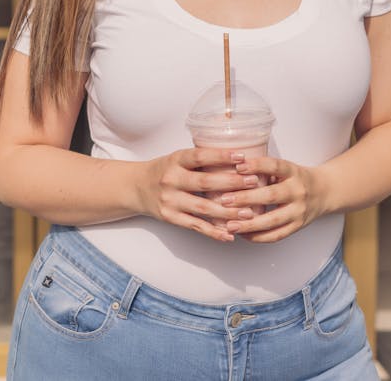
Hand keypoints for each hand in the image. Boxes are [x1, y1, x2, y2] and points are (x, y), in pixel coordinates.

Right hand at [141, 148, 260, 242]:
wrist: (136, 187)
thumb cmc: (164, 170)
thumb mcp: (177, 158)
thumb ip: (200, 160)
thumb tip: (236, 160)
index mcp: (175, 160)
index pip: (200, 156)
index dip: (221, 156)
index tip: (242, 157)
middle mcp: (171, 180)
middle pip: (205, 183)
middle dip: (232, 183)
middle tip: (253, 183)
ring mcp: (170, 201)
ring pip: (203, 208)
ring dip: (228, 212)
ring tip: (248, 213)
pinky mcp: (170, 218)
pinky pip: (195, 226)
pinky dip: (214, 232)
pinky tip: (230, 234)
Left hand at [219, 156, 323, 242]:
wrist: (325, 192)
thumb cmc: (297, 178)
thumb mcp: (286, 168)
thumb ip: (265, 170)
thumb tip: (234, 168)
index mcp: (293, 172)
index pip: (275, 166)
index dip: (257, 166)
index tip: (238, 167)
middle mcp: (298, 191)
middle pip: (271, 195)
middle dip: (246, 198)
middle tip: (225, 200)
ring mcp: (299, 211)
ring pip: (273, 220)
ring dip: (249, 224)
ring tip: (230, 225)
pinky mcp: (298, 226)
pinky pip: (277, 235)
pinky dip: (258, 237)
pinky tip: (243, 234)